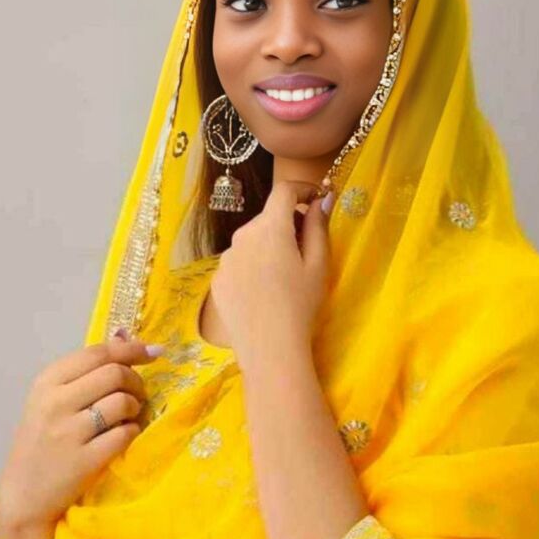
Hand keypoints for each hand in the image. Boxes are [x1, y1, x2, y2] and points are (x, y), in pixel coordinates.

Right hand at [0, 335, 160, 530]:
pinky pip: (125, 434)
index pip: (98, 353)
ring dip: (136, 407)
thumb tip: (126, 336)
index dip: (131, 349)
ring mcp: (69, 432)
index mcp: (48, 381)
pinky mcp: (84, 460)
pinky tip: (124, 435)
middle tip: (137, 394)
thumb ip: (87, 368)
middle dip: (136, 381)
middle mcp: (56, 402)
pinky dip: (133, 431)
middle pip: (115, 373)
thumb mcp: (53, 397)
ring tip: (129, 415)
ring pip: (123, 402)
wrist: (24, 493)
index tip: (153, 352)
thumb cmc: (43, 439)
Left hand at [211, 180, 334, 364]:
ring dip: (269, 247)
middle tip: (307, 250)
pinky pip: (239, 263)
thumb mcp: (319, 265)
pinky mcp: (217, 279)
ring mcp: (226, 258)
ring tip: (284, 279)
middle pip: (268, 218)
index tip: (316, 199)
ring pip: (252, 241)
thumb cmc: (301, 305)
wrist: (269, 349)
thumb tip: (321, 200)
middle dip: (288, 224)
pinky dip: (253, 267)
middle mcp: (242, 235)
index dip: (303, 189)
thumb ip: (318, 226)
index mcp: (270, 227)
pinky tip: (264, 294)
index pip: (284, 190)